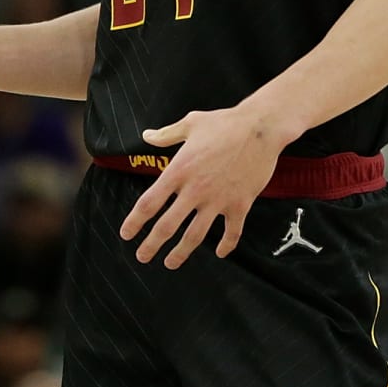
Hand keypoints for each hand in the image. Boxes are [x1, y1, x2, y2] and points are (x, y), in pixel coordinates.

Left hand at [119, 106, 288, 268]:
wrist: (261, 128)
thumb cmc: (224, 122)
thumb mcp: (190, 124)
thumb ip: (166, 134)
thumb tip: (146, 135)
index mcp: (179, 170)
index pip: (149, 203)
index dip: (134, 222)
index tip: (126, 234)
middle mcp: (195, 189)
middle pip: (167, 226)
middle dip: (151, 245)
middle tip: (141, 257)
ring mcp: (218, 200)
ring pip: (195, 236)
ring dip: (181, 253)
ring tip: (170, 263)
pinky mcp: (240, 204)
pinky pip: (232, 232)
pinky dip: (226, 245)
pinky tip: (220, 253)